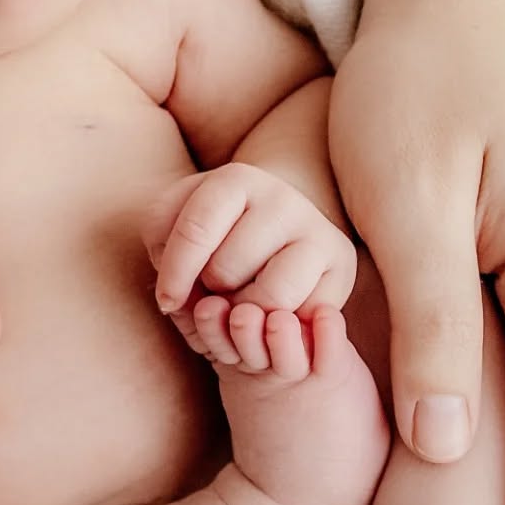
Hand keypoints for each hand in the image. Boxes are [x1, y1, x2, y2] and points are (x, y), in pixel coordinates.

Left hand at [145, 164, 357, 350]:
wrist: (273, 231)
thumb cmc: (213, 233)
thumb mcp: (174, 226)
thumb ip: (162, 247)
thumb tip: (176, 295)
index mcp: (236, 179)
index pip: (196, 229)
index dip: (174, 274)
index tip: (166, 300)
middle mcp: (283, 198)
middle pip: (228, 269)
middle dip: (211, 292)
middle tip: (215, 290)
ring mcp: (317, 229)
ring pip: (273, 296)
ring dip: (245, 312)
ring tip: (239, 301)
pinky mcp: (342, 262)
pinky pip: (304, 315)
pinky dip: (279, 324)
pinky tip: (268, 311)